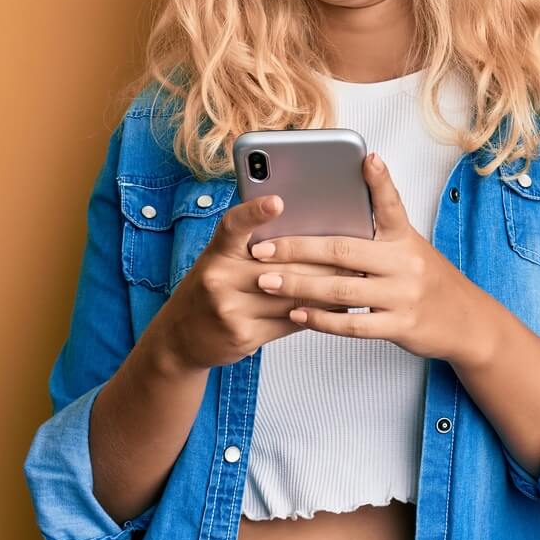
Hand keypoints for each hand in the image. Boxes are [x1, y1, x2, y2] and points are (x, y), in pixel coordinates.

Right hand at [145, 194, 348, 373]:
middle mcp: (219, 279)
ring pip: (292, 295)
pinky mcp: (243, 336)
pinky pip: (291, 321)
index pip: (233, 227)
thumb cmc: (213, 289)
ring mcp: (230, 310)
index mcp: (216, 253)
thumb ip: (251, 245)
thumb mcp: (221, 261)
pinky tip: (339, 305)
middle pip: (281, 265)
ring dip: (328, 287)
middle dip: (322, 259)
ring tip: (358, 275)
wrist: (181, 337)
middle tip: (357, 248)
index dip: (254, 212)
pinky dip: (319, 313)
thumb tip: (302, 224)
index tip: (278, 201)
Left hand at [250, 153, 491, 362]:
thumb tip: (326, 222)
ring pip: (341, 289)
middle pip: (344, 250)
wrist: (466, 322)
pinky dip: (320, 320)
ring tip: (266, 282)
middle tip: (262, 248)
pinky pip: (353, 324)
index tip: (367, 158)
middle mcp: (406, 262)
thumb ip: (376, 237)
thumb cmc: (427, 282)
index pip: (392, 204)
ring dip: (298, 285)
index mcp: (405, 238)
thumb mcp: (410, 250)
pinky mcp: (400, 325)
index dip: (380, 181)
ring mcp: (404, 295)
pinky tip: (296, 314)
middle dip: (297, 248)